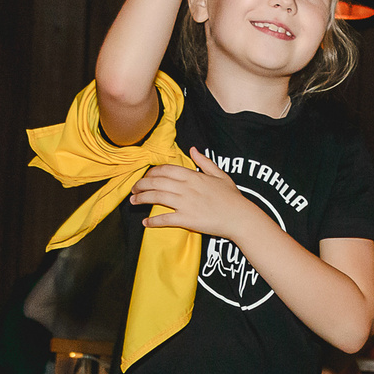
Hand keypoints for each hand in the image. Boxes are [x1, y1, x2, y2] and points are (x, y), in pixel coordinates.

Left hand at [130, 151, 266, 241]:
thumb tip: (193, 149)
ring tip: (133, 202)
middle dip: (141, 185)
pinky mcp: (187, 219)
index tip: (146, 177)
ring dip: (141, 199)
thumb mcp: (220, 175)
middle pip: (156, 182)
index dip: (152, 172)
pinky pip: (165, 219)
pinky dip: (153, 222)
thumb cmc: (232, 197)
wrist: (240, 218)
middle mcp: (186, 188)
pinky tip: (146, 223)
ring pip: (156, 197)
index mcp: (193, 176)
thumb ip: (204, 162)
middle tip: (133, 189)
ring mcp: (186, 203)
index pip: (165, 169)